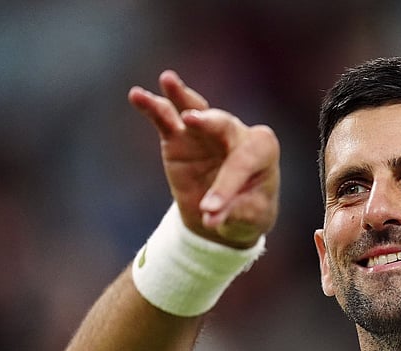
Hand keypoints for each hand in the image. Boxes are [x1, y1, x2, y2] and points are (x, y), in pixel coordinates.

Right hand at [129, 70, 280, 247]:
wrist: (226, 216)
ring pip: (194, 109)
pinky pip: (165, 118)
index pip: (243, 162)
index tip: (210, 212)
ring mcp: (206, 131)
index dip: (226, 186)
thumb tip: (210, 217)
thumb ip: (233, 214)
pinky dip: (152, 107)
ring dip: (181, 96)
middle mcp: (236, 133)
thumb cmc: (248, 211)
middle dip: (208, 123)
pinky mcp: (179, 136)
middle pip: (223, 124)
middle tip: (191, 121)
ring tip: (168, 81)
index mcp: (262, 149)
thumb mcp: (250, 219)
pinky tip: (137, 96)